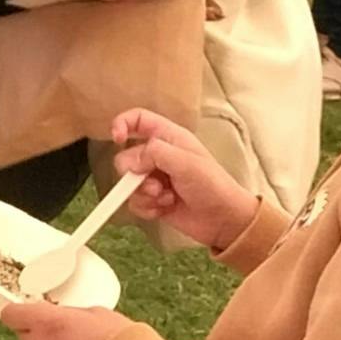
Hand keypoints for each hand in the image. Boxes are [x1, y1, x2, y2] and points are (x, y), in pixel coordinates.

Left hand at [0, 295, 136, 339]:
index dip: (18, 312)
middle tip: (63, 331)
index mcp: (49, 323)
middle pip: (26, 335)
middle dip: (39, 332)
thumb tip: (62, 316)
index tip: (28, 312)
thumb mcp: (96, 312)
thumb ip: (70, 314)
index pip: (11, 314)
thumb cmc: (119, 339)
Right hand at [103, 105, 257, 253]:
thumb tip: (130, 162)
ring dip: (145, 194)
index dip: (122, 124)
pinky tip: (166, 208)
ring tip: (166, 197)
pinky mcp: (154, 200)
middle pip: (127, 157)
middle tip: (154, 182)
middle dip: (135, 174)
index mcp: (169, 138)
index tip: (117, 139)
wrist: (223, 220)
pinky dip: (148, 208)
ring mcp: (155, 179)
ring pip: (128, 184)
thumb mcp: (186, 163)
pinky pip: (135, 203)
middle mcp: (159, 156)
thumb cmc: (214, 186)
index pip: (138, 120)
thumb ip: (154, 154)